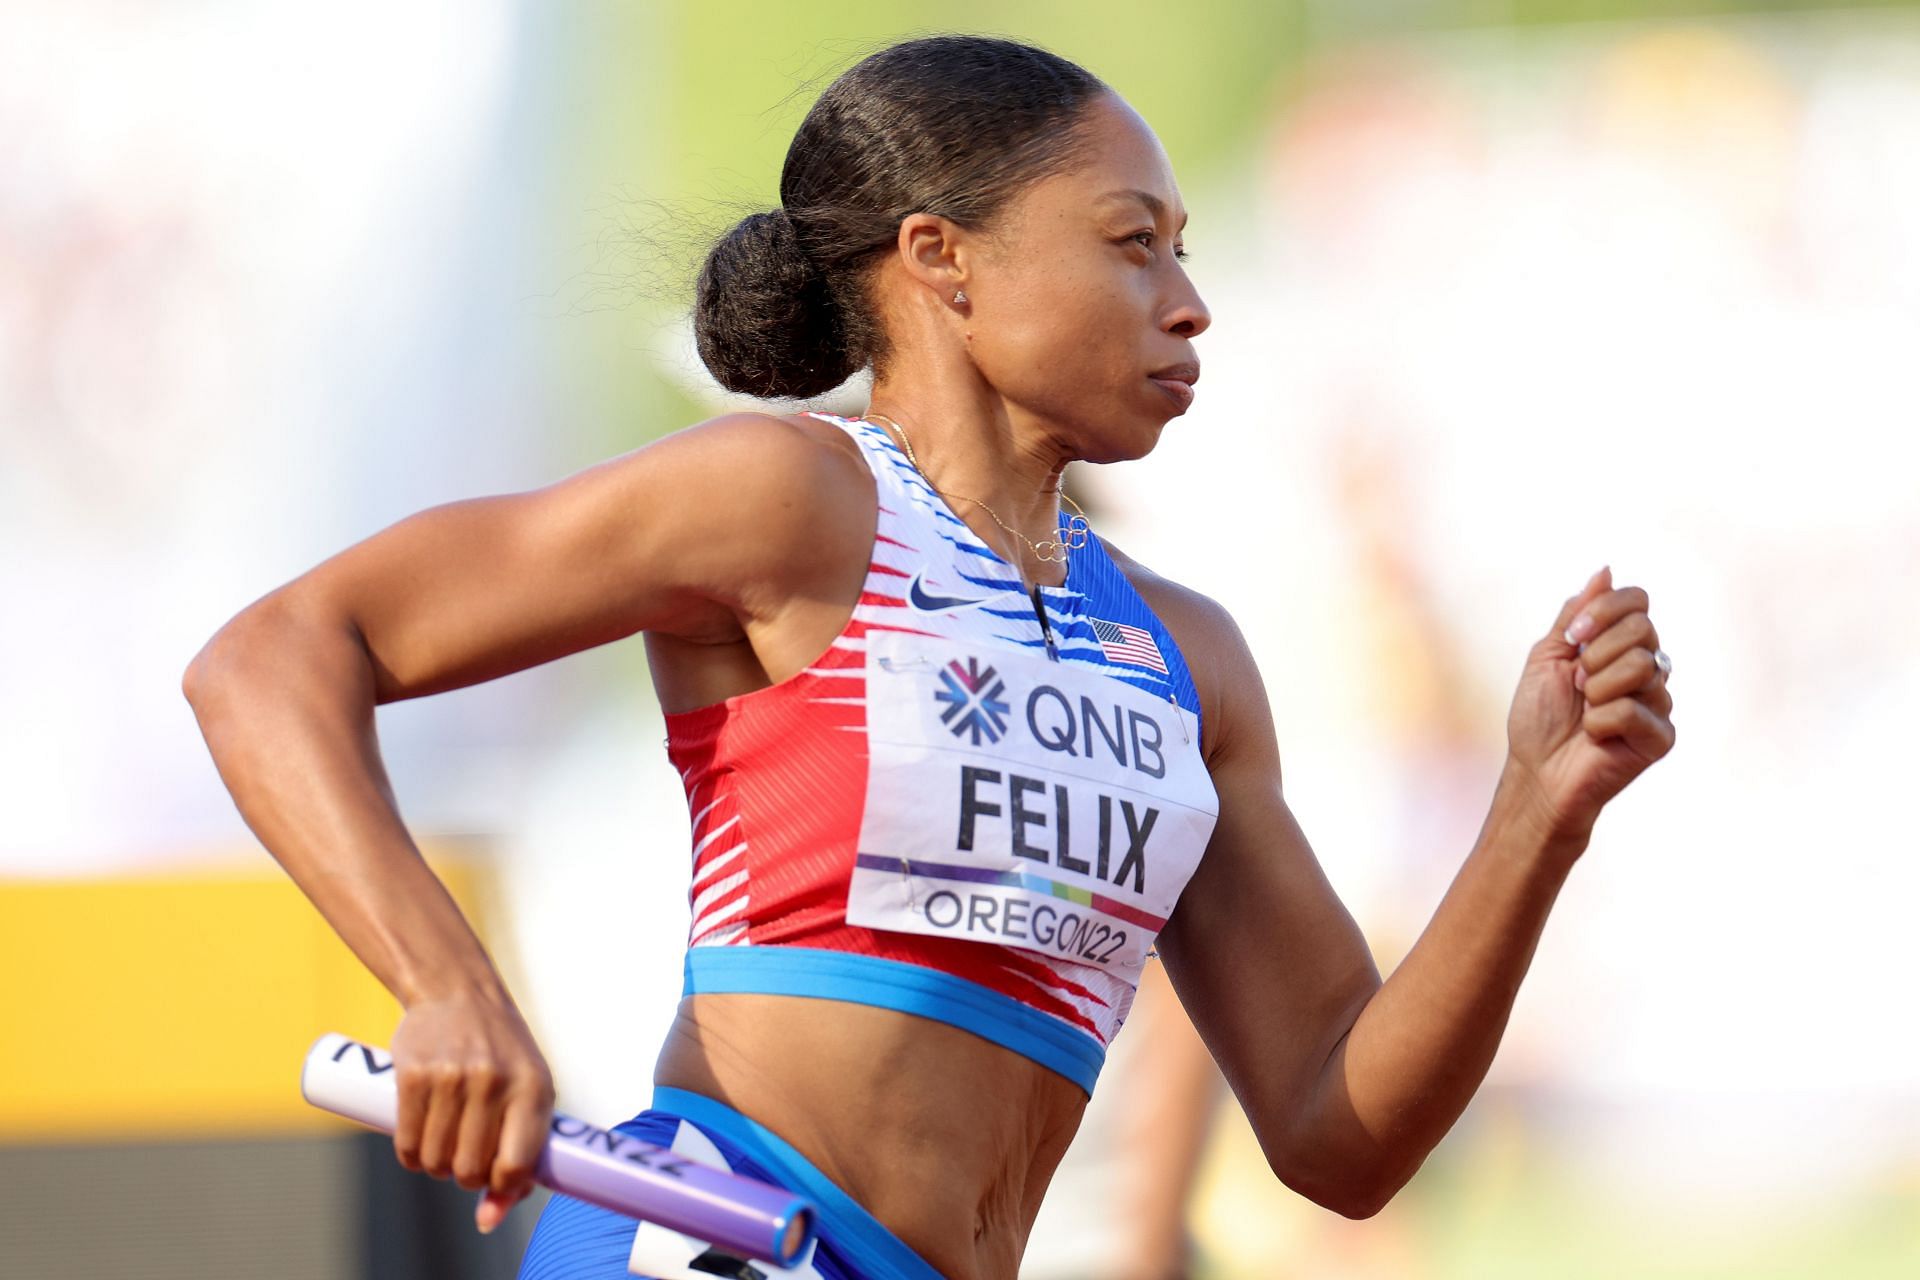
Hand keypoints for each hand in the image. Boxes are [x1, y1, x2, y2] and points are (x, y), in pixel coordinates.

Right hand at [389, 987, 555, 1233]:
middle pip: (470, 1170)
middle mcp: (494, 1083)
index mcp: (533, 1087)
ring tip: (444, 1145)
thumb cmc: (501, 1052)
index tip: (494, 1180)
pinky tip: (419, 1143)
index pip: (517, 1164)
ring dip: (436, 1166)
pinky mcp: (412, 1076)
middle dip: (465, 1176)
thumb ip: (520, 1153)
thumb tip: (489, 1221)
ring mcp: (451, 1078)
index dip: (502, 1187)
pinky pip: (406, 1144)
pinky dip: (411, 1156)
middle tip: (465, 1157)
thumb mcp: (527, 1090)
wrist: (457, 992)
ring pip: (435, 1162)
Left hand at [1502, 566, 1675, 850]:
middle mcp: (1649, 668)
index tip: (1572, 637)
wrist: (1537, 770)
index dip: (1603, 612)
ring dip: (1596, 689)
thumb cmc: (1539, 717)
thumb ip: (1578, 614)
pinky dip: (1600, 722)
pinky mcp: (1661, 736)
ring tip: (1586, 710)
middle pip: (1642, 629)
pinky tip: (1595, 736)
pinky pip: (1633, 709)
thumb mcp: (1549, 654)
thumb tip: (1606, 570)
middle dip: (1595, 655)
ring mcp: (1659, 702)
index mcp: (1622, 645)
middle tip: (1578, 684)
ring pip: (1641, 665)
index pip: (1637, 601)